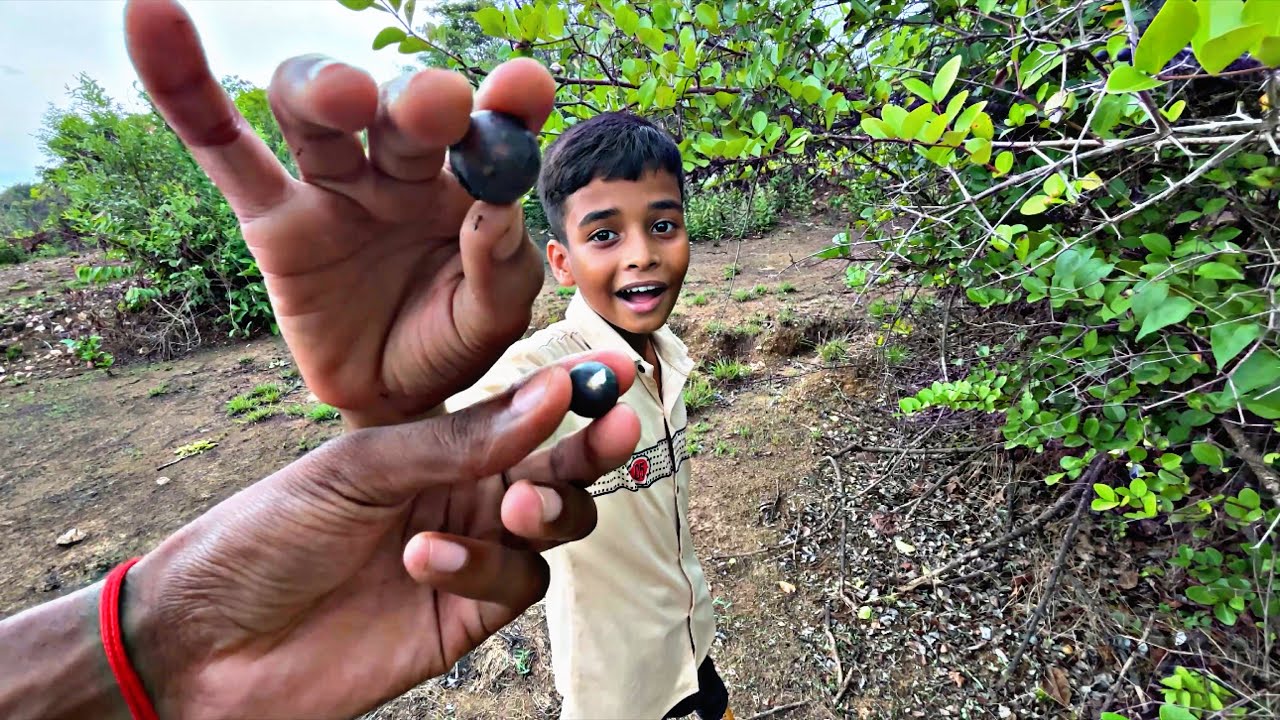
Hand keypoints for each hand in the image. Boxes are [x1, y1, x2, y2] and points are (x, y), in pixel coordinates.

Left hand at [117, 352, 639, 719]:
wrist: (207, 640)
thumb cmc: (265, 533)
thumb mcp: (358, 467)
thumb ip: (460, 440)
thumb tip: (551, 392)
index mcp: (436, 446)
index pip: (523, 414)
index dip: (575, 391)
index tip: (618, 371)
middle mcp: (461, 497)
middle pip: (558, 472)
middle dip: (591, 450)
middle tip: (613, 430)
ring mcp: (466, 559)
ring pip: (552, 532)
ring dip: (544, 513)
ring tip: (509, 510)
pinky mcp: (462, 620)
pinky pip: (513, 586)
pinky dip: (486, 568)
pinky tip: (427, 560)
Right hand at [124, 0, 555, 427]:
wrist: (391, 397)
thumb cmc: (450, 341)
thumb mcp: (494, 316)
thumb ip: (501, 268)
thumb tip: (492, 212)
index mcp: (467, 182)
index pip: (492, 126)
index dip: (508, 100)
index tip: (525, 88)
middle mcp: (401, 169)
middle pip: (400, 110)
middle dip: (419, 100)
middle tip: (439, 105)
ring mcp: (334, 187)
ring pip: (316, 113)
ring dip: (326, 88)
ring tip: (343, 97)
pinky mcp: (273, 219)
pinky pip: (224, 149)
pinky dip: (186, 89)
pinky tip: (153, 20)